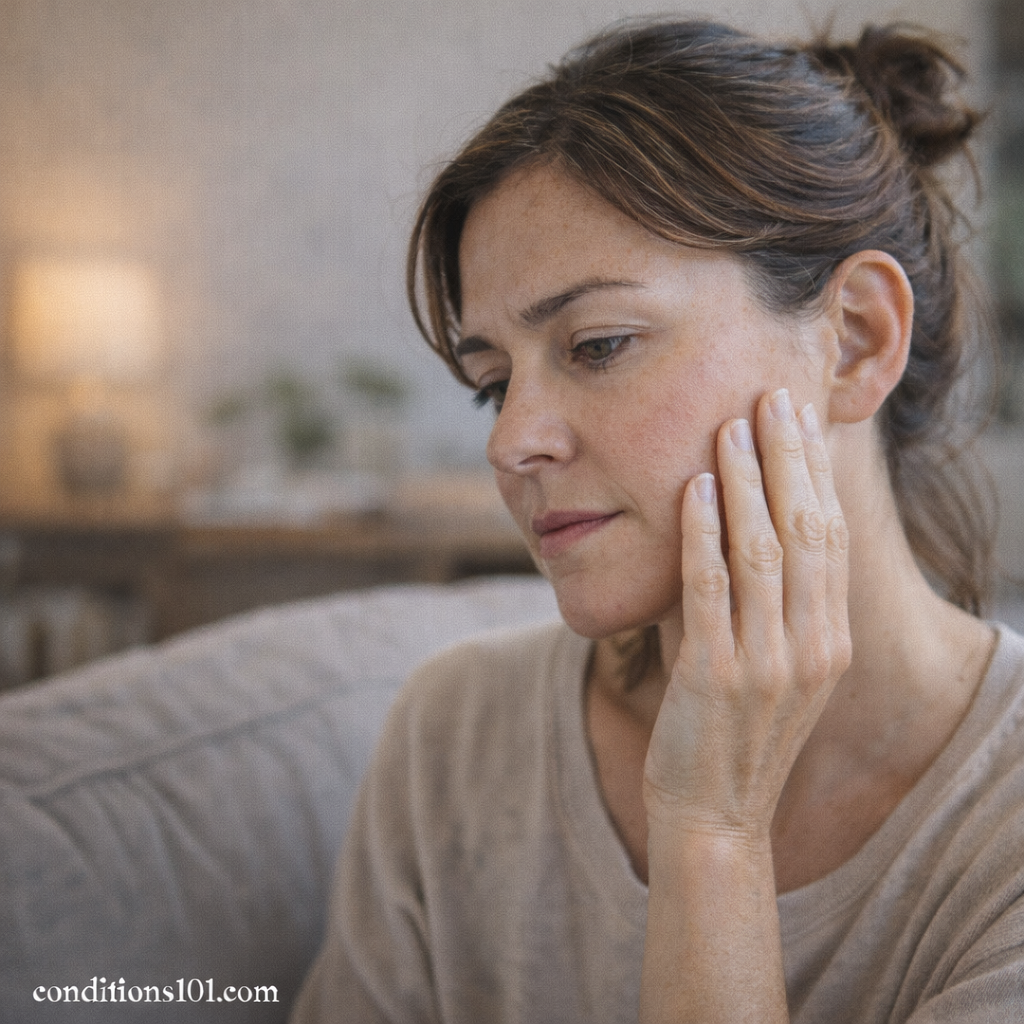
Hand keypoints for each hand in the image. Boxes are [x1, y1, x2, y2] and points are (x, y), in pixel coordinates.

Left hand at [642, 388, 850, 841]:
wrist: (715, 815)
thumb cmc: (736, 734)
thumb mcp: (777, 670)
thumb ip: (770, 607)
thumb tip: (738, 529)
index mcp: (830, 641)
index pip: (831, 537)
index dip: (816, 473)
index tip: (801, 420)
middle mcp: (811, 646)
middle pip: (807, 529)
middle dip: (789, 458)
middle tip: (772, 397)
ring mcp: (766, 662)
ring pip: (762, 549)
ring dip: (746, 482)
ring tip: (731, 425)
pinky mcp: (714, 674)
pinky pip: (711, 590)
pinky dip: (703, 535)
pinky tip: (694, 489)